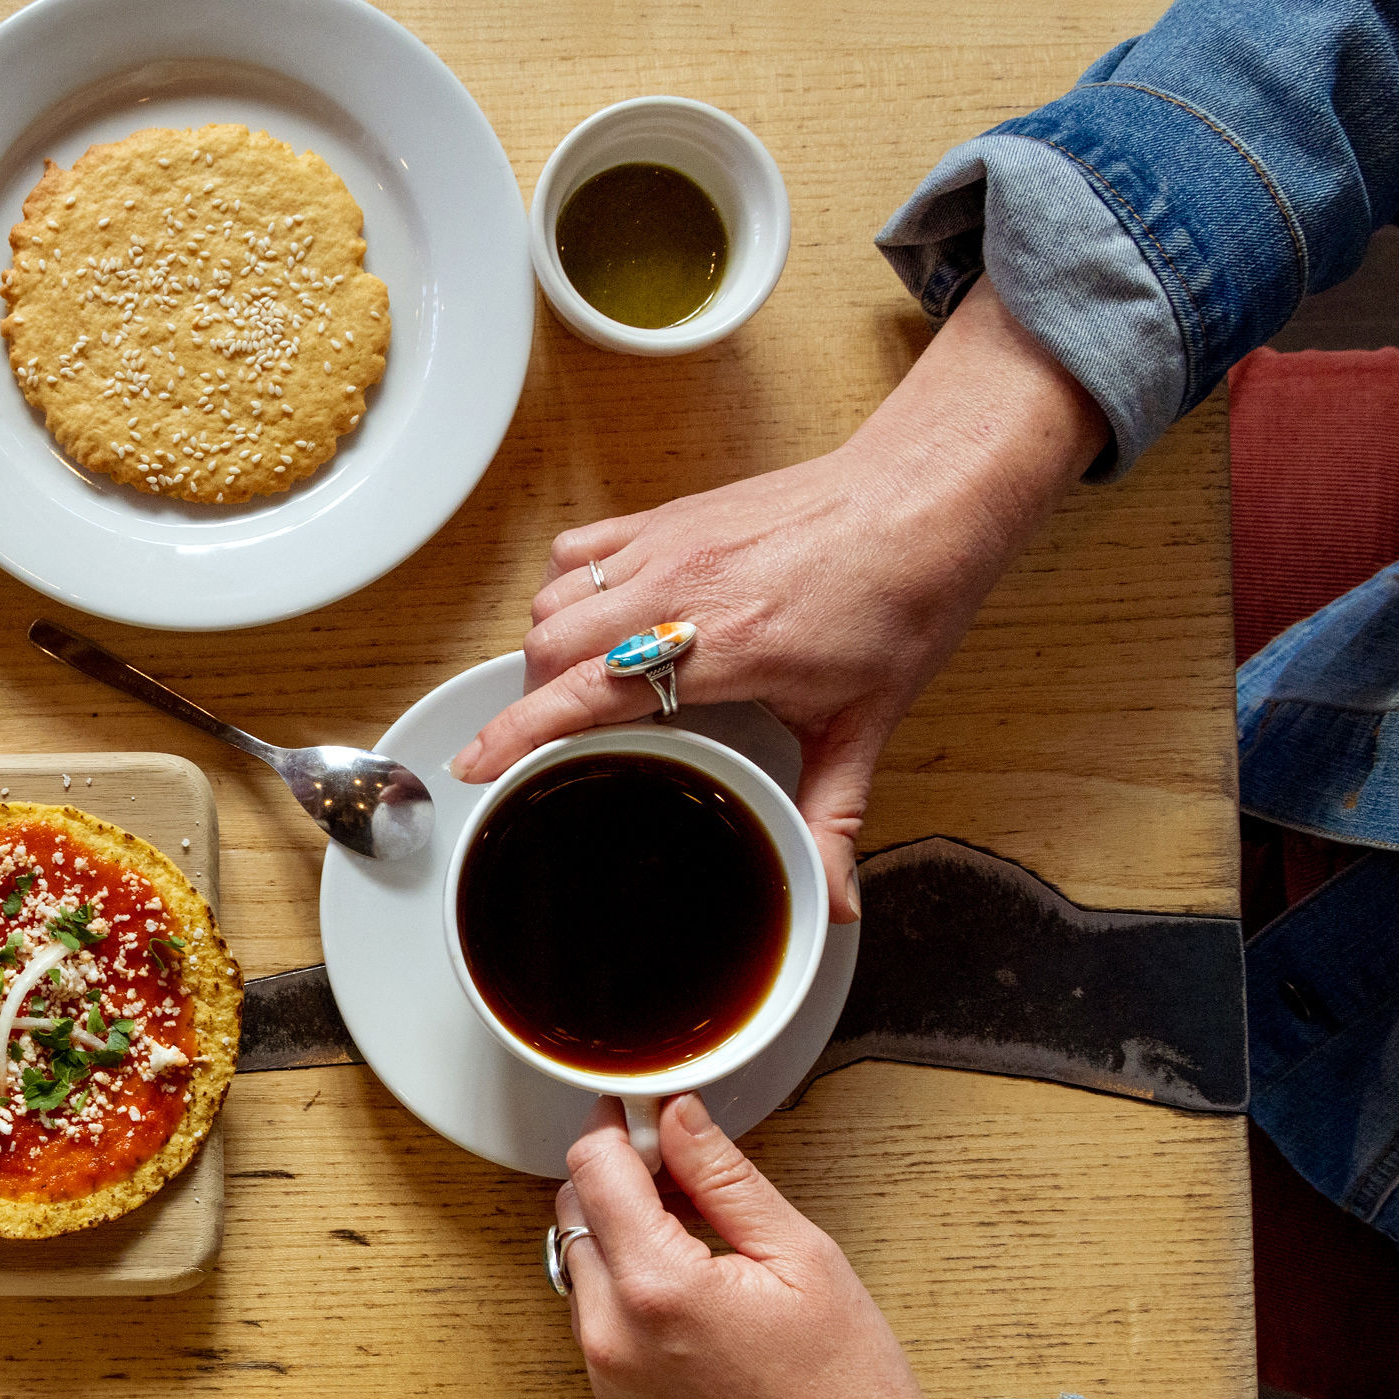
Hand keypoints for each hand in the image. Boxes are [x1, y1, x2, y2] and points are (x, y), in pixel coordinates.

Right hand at [452, 279, 1108, 918]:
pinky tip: (594, 616)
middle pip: (548, 645)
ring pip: (554, 596)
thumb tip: (832, 900)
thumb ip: (834, 817)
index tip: (475, 766)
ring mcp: (667, 543)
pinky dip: (567, 587)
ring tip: (574, 684)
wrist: (923, 499)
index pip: (584, 692)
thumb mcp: (866, 723)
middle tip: (548, 740)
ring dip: (546, 645)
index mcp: (721, 647)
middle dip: (531, 698)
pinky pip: (578, 550)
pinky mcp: (669, 514)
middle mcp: (678, 589)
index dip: (517, 733)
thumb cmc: (900, 597)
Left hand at [555, 1095, 1060, 1398]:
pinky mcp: (614, 1396)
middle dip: (618, 1175)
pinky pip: (594, 1309)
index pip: (594, 1169)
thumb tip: (677, 1117)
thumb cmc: (846, 1386)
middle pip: (574, 1211)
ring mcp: (605, 1371)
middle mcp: (610, 1332)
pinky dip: (624, 1277)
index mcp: (656, 1288)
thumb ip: (724, 1178)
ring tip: (697, 1228)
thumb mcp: (800, 1256)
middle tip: (684, 1166)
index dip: (616, 1125)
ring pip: (580, 1260)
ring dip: (618, 1227)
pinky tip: (689, 1280)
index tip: (647, 1109)